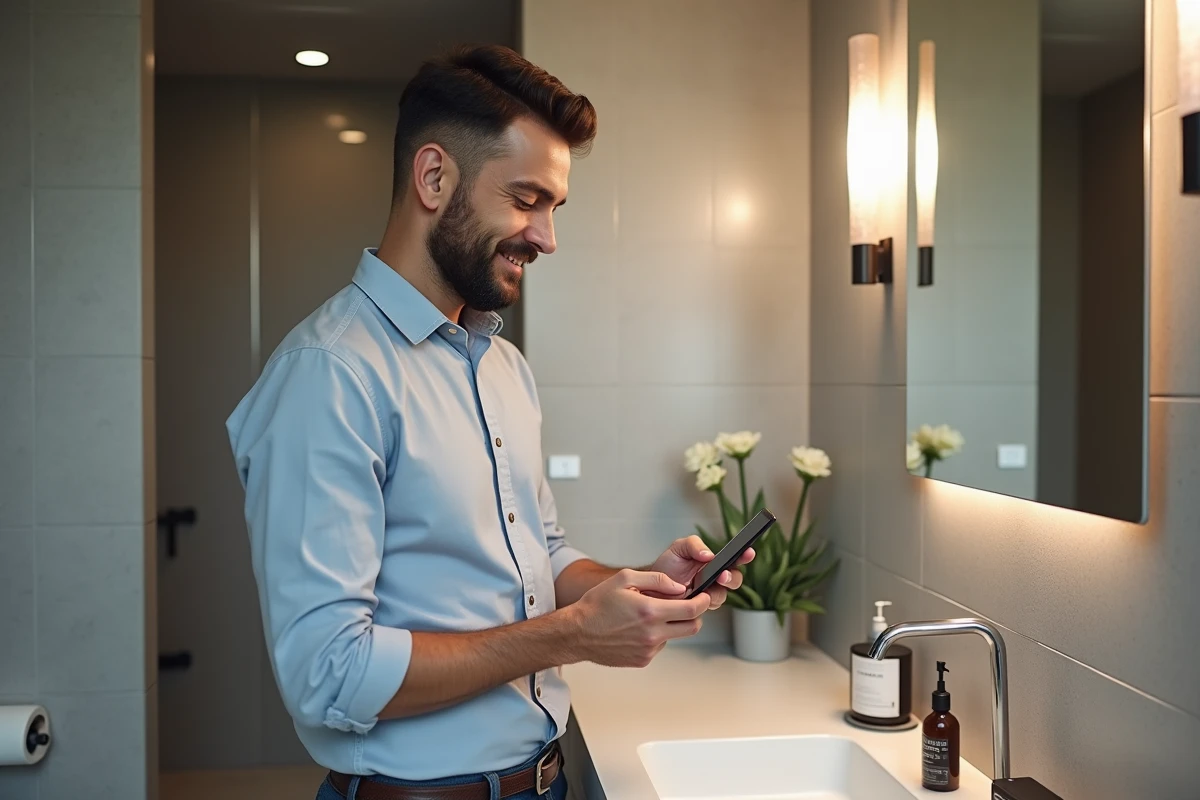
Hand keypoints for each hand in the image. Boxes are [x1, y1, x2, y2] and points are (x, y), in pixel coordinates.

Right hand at [565, 569, 711, 666]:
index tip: (704, 596)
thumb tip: (680, 588)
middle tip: (686, 605)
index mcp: (650, 611)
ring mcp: (648, 650)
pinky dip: (655, 636)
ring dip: (671, 625)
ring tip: (648, 615)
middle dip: (694, 615)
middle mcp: (652, 634)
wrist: (577, 633)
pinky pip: (659, 646)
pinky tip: (637, 628)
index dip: (703, 601)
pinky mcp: (642, 660)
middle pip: (692, 627)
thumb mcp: (624, 579)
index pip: (692, 610)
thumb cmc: (597, 604)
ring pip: (674, 636)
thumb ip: (657, 580)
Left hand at [647, 536, 754, 609]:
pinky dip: (702, 604)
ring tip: (706, 589)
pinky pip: (706, 608)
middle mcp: (715, 579)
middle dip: (731, 578)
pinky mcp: (699, 609)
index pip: (734, 559)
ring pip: (722, 596)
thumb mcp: (678, 548)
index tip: (748, 552)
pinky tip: (693, 599)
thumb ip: (694, 545)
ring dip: (717, 593)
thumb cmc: (667, 566)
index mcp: (715, 562)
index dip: (744, 556)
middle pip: (734, 580)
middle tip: (722, 575)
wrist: (651, 587)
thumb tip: (708, 555)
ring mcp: (708, 595)